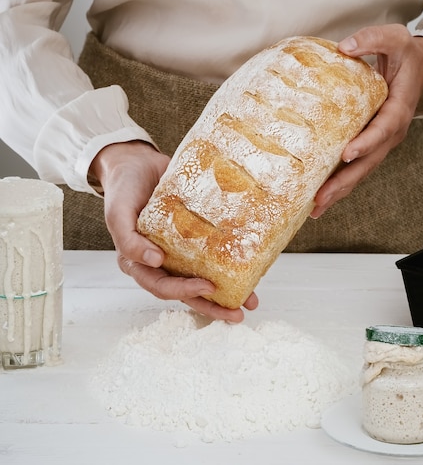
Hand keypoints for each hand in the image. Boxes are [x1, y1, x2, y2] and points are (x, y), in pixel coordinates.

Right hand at [90, 141, 257, 321]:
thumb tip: (154, 261)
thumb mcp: (118, 214)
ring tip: (250, 301)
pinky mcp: (193, 235)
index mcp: (139, 262)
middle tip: (237, 314)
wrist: (136, 162)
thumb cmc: (123, 188)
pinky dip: (228, 263)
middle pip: (186, 291)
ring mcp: (178, 249)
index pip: (161, 285)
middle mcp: (161, 261)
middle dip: (211, 306)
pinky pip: (211, 253)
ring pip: (201, 277)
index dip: (183, 291)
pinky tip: (249, 268)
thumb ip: (128, 240)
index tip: (207, 287)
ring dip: (225, 293)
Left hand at [311, 24, 422, 218]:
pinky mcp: (371, 143)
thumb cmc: (404, 53)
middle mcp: (391, 131)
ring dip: (339, 190)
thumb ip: (370, 40)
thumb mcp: (393, 38)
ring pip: (361, 170)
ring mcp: (381, 141)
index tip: (346, 154)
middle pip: (368, 162)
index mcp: (397, 109)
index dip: (365, 143)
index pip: (382, 130)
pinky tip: (321, 196)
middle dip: (345, 182)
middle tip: (321, 198)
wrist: (419, 65)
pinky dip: (340, 182)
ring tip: (315, 208)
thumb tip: (344, 46)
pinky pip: (356, 166)